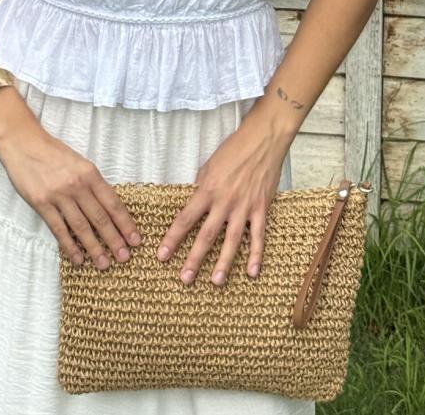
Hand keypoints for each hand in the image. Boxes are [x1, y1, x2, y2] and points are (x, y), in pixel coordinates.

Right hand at [0, 121, 142, 268]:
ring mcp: (59, 196)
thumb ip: (93, 184)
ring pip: (81, 227)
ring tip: (104, 264)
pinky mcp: (41, 204)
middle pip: (100, 218)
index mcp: (90, 174)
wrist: (24, 143)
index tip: (135, 239)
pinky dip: (69, 246)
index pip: (113, 203)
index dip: (125, 223)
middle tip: (125, 258)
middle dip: (114, 240)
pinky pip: (59, 229)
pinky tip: (77, 258)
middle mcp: (77, 186)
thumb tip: (108, 208)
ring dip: (94, 248)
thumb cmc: (53, 153)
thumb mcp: (80, 163)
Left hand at [155, 110, 291, 285]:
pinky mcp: (261, 209)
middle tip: (184, 279)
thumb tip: (193, 204)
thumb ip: (201, 188)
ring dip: (223, 263)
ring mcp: (244, 207)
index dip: (173, 238)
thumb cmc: (233, 150)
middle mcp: (224, 201)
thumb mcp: (208, 166)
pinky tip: (251, 272)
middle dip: (194, 259)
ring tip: (215, 282)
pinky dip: (256, 255)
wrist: (262, 141)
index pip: (185, 219)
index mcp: (207, 190)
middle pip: (206, 236)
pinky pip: (258, 236)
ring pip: (232, 241)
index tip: (162, 255)